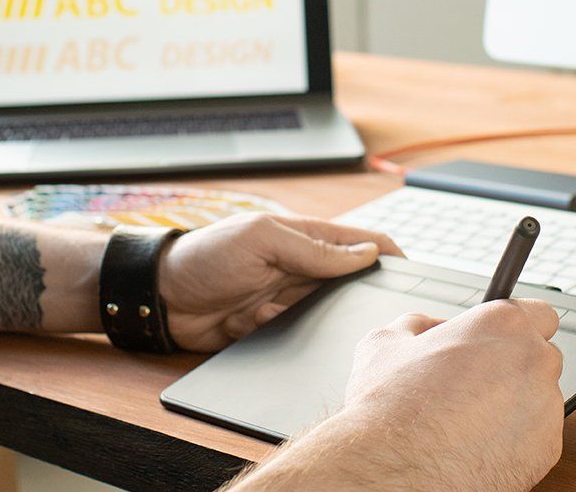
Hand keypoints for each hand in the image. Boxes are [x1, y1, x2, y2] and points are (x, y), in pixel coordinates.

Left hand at [159, 212, 399, 350]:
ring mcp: (288, 300)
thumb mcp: (262, 240)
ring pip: (328, 315)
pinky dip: (292, 336)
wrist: (160, 298)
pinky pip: (301, 338)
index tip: (415, 275)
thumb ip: (313, 249)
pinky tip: (268, 326)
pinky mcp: (273, 329)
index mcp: (304, 238)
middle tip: (370, 309)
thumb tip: (366, 254)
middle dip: (361, 296)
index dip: (390, 255)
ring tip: (296, 313)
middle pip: (351, 284)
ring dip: (321, 319)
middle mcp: (301, 269)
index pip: (361, 243)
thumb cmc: (205, 256)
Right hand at [330, 300, 566, 490]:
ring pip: (540, 398)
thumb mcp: (385, 343)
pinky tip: (478, 444)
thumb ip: (419, 324)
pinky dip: (515, 440)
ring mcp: (545, 408)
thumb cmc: (390, 411)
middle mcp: (533, 361)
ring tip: (470, 420)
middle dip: (515, 367)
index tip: (500, 341)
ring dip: (515, 404)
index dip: (517, 328)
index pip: (540, 313)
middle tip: (475, 383)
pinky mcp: (547, 450)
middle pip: (541, 356)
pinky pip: (537, 436)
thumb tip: (430, 328)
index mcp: (502, 326)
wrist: (395, 474)